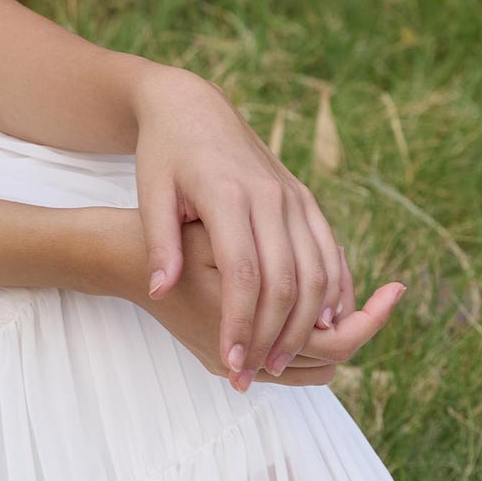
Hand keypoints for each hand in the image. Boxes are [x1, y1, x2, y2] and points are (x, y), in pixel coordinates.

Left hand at [132, 64, 371, 389]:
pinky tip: (320, 326)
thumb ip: (160, 242)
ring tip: (280, 360)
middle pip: (286, 280)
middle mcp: (269, 196)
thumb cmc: (165, 154)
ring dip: (305, 322)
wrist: (194, 106)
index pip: (243, 274)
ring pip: (316, 270)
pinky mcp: (304, 198)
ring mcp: (293, 196)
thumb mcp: (150, 192)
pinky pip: (328, 252)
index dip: (240, 323)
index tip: (230, 363)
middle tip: (254, 374)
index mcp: (228, 194)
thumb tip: (161, 291)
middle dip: (273, 335)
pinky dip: (331, 291)